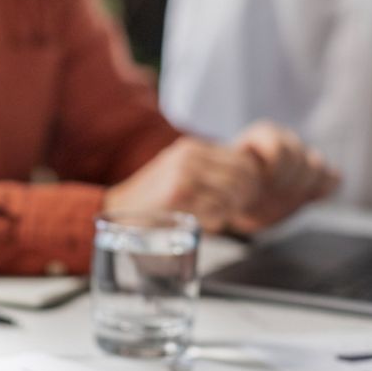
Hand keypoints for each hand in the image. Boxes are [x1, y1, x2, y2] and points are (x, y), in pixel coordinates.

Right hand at [104, 136, 261, 232]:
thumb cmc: (153, 197)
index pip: (241, 159)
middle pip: (242, 175)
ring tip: (220, 218)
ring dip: (231, 210)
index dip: (251, 181)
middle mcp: (189, 156)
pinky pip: (216, 210)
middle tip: (237, 211)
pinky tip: (206, 223)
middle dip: (246, 197)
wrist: (119, 207)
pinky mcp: (178, 194)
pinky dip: (216, 221)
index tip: (246, 197)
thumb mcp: (179, 171)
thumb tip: (246, 177)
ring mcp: (183, 173)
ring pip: (232, 193)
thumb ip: (206, 170)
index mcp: (192, 147)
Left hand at [227, 121, 339, 233]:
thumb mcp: (227, 177)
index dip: (273, 170)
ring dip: (304, 186)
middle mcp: (286, 139)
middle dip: (286, 181)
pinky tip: (307, 197)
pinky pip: (333, 178)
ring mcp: (303, 156)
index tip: (259, 182)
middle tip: (271, 193)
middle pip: (300, 158)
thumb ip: (239, 172)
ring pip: (318, 165)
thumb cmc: (230, 187)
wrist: (241, 200)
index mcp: (263, 134)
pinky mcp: (316, 176)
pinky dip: (323, 189)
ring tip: (285, 196)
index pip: (280, 148)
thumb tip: (249, 171)